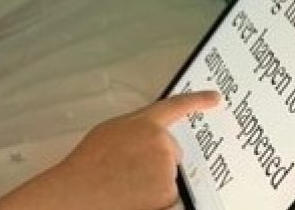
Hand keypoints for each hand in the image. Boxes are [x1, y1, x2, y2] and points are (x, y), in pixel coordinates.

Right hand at [49, 91, 219, 209]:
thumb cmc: (89, 163)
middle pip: (172, 150)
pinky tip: (133, 194)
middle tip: (130, 166)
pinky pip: (168, 193)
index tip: (214, 98)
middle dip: (157, 158)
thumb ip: (136, 127)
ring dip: (154, 178)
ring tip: (125, 181)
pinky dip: (155, 196)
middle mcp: (161, 142)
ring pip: (169, 173)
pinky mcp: (169, 193)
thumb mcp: (111, 131)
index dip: (198, 100)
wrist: (80, 192)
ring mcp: (166, 168)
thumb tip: (149, 133)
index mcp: (144, 122)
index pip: (177, 105)